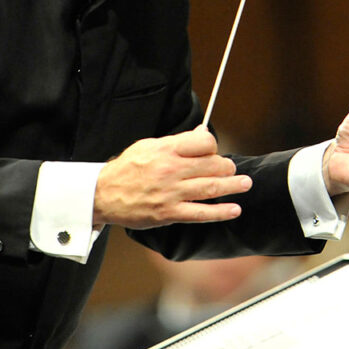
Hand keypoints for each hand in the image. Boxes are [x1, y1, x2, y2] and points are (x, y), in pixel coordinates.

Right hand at [93, 126, 251, 228]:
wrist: (103, 195)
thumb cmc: (127, 169)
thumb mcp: (148, 146)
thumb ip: (177, 142)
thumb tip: (203, 135)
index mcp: (166, 150)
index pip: (204, 143)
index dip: (213, 147)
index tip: (213, 152)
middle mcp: (171, 170)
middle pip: (212, 166)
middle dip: (227, 167)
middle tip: (232, 170)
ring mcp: (171, 193)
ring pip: (211, 188)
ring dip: (233, 186)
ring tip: (246, 184)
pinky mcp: (169, 213)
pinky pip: (201, 213)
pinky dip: (220, 212)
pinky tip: (235, 209)